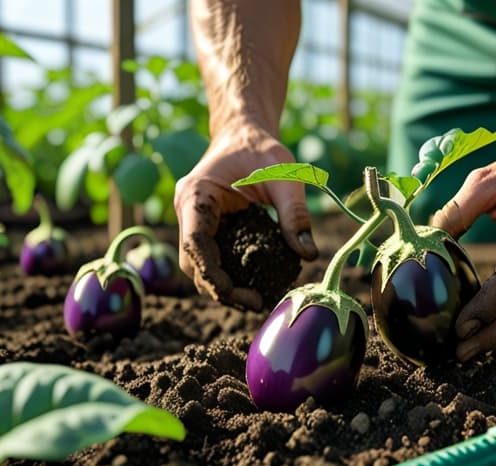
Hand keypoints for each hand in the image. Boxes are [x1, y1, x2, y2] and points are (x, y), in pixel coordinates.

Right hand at [174, 123, 317, 308]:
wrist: (246, 134)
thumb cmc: (262, 149)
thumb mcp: (285, 176)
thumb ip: (295, 213)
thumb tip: (308, 254)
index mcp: (196, 195)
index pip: (194, 243)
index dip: (211, 273)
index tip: (236, 293)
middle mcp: (187, 211)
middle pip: (193, 263)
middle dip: (220, 288)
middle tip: (257, 301)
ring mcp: (193, 221)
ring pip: (199, 266)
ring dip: (224, 286)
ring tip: (258, 298)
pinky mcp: (207, 229)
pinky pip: (213, 258)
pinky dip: (229, 275)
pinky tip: (255, 284)